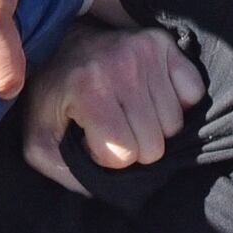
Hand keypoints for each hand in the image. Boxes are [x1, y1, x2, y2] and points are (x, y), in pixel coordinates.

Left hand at [21, 23, 206, 190]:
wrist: (59, 43)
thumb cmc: (52, 96)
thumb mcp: (38, 139)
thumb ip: (62, 172)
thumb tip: (97, 190)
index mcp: (88, 90)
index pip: (124, 155)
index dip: (107, 156)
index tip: (93, 139)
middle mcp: (120, 66)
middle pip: (154, 145)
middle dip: (134, 147)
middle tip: (115, 127)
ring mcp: (145, 51)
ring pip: (175, 124)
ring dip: (155, 126)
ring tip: (129, 110)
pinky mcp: (163, 43)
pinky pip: (194, 93)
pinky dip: (177, 101)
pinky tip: (150, 95)